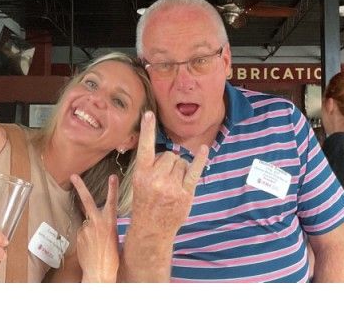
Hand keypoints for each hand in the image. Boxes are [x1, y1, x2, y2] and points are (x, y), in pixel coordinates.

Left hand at [71, 173, 119, 282]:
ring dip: (91, 229)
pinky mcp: (78, 237)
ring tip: (97, 243)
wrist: (99, 271)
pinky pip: (83, 232)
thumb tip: (101, 222)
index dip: (113, 188)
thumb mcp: (115, 236)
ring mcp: (85, 229)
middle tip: (74, 175)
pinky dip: (86, 237)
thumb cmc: (112, 256)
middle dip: (81, 187)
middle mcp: (96, 222)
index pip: (112, 201)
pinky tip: (91, 246)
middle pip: (87, 201)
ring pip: (87, 222)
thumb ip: (108, 225)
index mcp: (110, 221)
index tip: (113, 176)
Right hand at [128, 111, 208, 241]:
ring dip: (181, 169)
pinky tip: (203, 150)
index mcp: (141, 175)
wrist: (150, 230)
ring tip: (172, 185)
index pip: (144, 148)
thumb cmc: (145, 204)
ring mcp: (171, 186)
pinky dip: (200, 159)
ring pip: (183, 162)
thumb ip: (151, 167)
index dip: (147, 130)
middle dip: (170, 162)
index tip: (148, 113)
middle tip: (164, 179)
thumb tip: (169, 152)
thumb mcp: (139, 184)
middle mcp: (155, 178)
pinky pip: (195, 170)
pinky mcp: (185, 193)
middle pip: (170, 154)